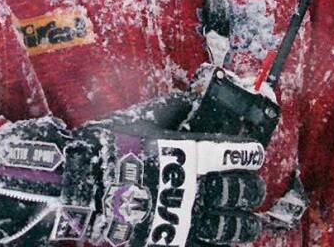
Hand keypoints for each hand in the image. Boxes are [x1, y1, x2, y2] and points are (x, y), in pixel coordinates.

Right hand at [0, 92, 267, 246]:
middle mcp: (194, 185)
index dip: (248, 154)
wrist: (80, 185)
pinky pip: (204, 244)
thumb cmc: (110, 147)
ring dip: (244, 224)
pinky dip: (218, 242)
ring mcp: (183, 215)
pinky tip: (223, 241)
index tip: (254, 154)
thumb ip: (173, 109)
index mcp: (191, 152)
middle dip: (250, 190)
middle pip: (238, 190)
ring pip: (228, 225)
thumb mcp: (143, 118)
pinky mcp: (170, 239)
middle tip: (254, 190)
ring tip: (250, 225)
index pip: (234, 154)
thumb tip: (192, 100)